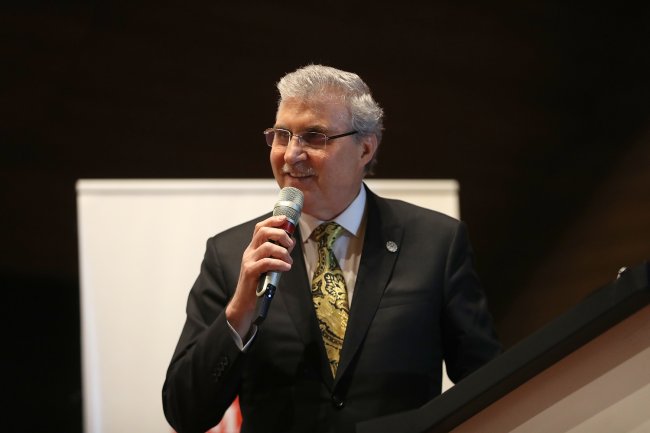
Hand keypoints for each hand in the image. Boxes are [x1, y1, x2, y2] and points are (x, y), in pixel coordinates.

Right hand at [226, 215, 295, 336]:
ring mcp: (248, 261)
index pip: (260, 227)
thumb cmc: (259, 283)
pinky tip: (286, 267)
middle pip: (263, 232)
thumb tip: (291, 240)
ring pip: (267, 247)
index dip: (272, 220)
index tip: (285, 219)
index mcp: (253, 248)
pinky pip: (267, 262)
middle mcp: (249, 252)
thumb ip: (278, 253)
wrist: (244, 302)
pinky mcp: (250, 272)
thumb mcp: (269, 265)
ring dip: (283, 252)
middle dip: (280, 234)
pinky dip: (279, 263)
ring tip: (289, 261)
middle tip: (290, 244)